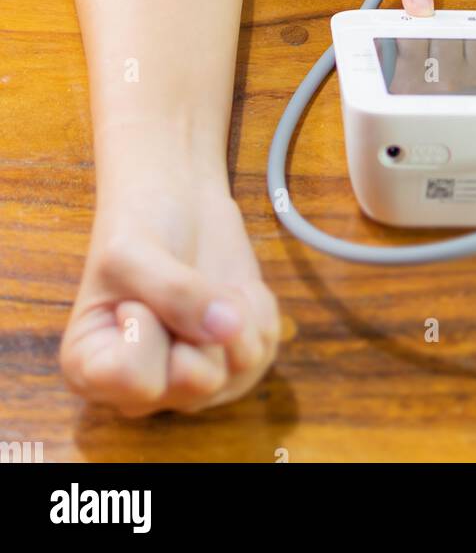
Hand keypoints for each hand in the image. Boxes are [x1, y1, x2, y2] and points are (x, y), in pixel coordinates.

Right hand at [60, 176, 282, 415]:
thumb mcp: (134, 250)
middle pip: (195, 381)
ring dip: (234, 314)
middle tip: (178, 286)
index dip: (147, 327)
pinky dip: (257, 310)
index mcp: (92, 370)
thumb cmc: (140, 223)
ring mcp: (192, 385)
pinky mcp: (234, 368)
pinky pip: (265, 350)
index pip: (134, 378)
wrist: (177, 201)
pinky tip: (231, 289)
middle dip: (199, 323)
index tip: (134, 296)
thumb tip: (229, 327)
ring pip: (238, 371)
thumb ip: (173, 291)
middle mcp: (143, 392)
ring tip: (206, 284)